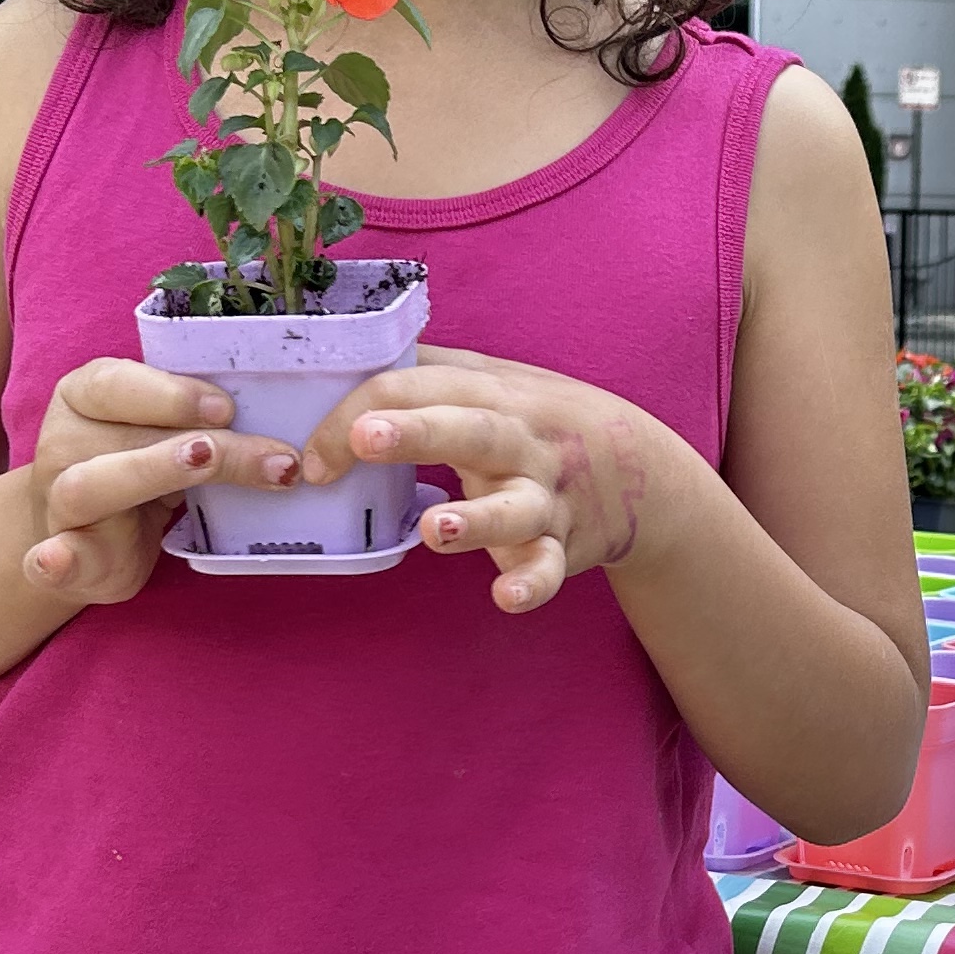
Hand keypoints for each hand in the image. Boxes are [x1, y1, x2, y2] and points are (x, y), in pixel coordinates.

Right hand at [19, 358, 304, 603]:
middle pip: (126, 436)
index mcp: (87, 396)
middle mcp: (64, 440)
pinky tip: (51, 561)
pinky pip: (54, 558)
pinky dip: (54, 561)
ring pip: (92, 485)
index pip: (118, 383)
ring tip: (203, 463)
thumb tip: (286, 416)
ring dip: (154, 472)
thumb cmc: (139, 465)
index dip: (173, 394)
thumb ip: (202, 419)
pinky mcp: (67, 556)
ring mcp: (60, 500)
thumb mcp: (166, 432)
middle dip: (207, 446)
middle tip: (274, 459)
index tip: (228, 409)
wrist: (84, 532)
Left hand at [296, 345, 675, 613]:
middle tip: (363, 439)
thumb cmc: (541, 421)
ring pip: (514, 506)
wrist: (642, 470)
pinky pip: (549, 567)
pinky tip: (506, 598)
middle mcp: (519, 440)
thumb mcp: (494, 381)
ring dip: (477, 518)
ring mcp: (545, 495)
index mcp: (490, 394)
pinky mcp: (564, 546)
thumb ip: (426, 371)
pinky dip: (532, 583)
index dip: (357, 413)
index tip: (312, 456)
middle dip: (417, 431)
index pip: (418, 387)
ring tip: (436, 530)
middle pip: (470, 428)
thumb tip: (342, 356)